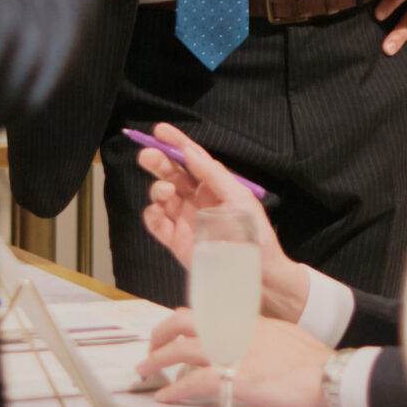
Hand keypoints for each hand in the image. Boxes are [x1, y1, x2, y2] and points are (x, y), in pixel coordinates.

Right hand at [135, 123, 308, 319]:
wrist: (258, 276)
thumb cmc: (255, 235)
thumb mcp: (239, 199)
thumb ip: (214, 175)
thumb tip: (190, 151)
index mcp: (215, 185)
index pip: (192, 158)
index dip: (175, 142)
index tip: (159, 130)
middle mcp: (198, 199)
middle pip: (172, 173)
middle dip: (159, 162)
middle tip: (147, 155)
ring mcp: (186, 219)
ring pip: (162, 196)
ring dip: (157, 188)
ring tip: (165, 190)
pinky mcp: (177, 241)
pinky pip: (158, 223)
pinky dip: (152, 214)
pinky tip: (158, 210)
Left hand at [138, 312, 330, 406]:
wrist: (329, 373)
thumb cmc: (313, 359)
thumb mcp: (283, 334)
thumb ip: (259, 335)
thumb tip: (246, 343)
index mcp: (246, 319)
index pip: (205, 312)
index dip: (182, 322)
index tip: (172, 333)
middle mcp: (234, 329)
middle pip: (184, 321)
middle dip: (161, 333)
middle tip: (150, 349)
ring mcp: (232, 352)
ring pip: (182, 349)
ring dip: (157, 360)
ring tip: (144, 372)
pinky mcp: (234, 378)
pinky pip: (193, 382)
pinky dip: (175, 390)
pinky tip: (165, 397)